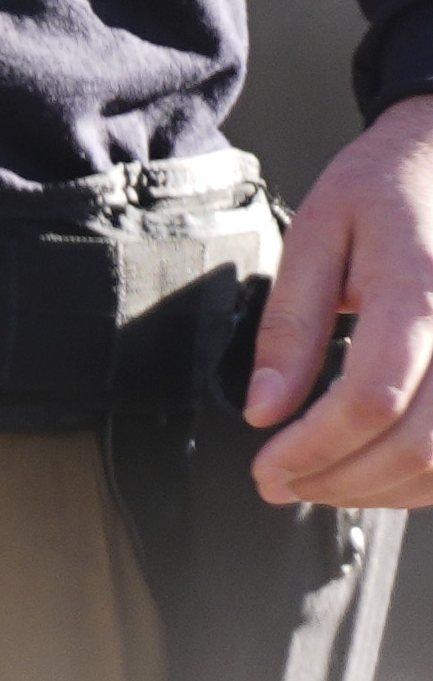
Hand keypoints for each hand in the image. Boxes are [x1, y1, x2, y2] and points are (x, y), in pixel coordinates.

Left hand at [247, 96, 432, 507]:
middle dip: (342, 483)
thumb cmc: (386, 189)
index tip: (267, 468)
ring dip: (382, 491)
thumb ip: (291, 324)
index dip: (313, 450)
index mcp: (419, 293)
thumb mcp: (317, 233)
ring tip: (321, 483)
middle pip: (420, 447)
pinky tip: (375, 469)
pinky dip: (423, 477)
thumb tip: (263, 409)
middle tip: (281, 485)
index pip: (370, 400)